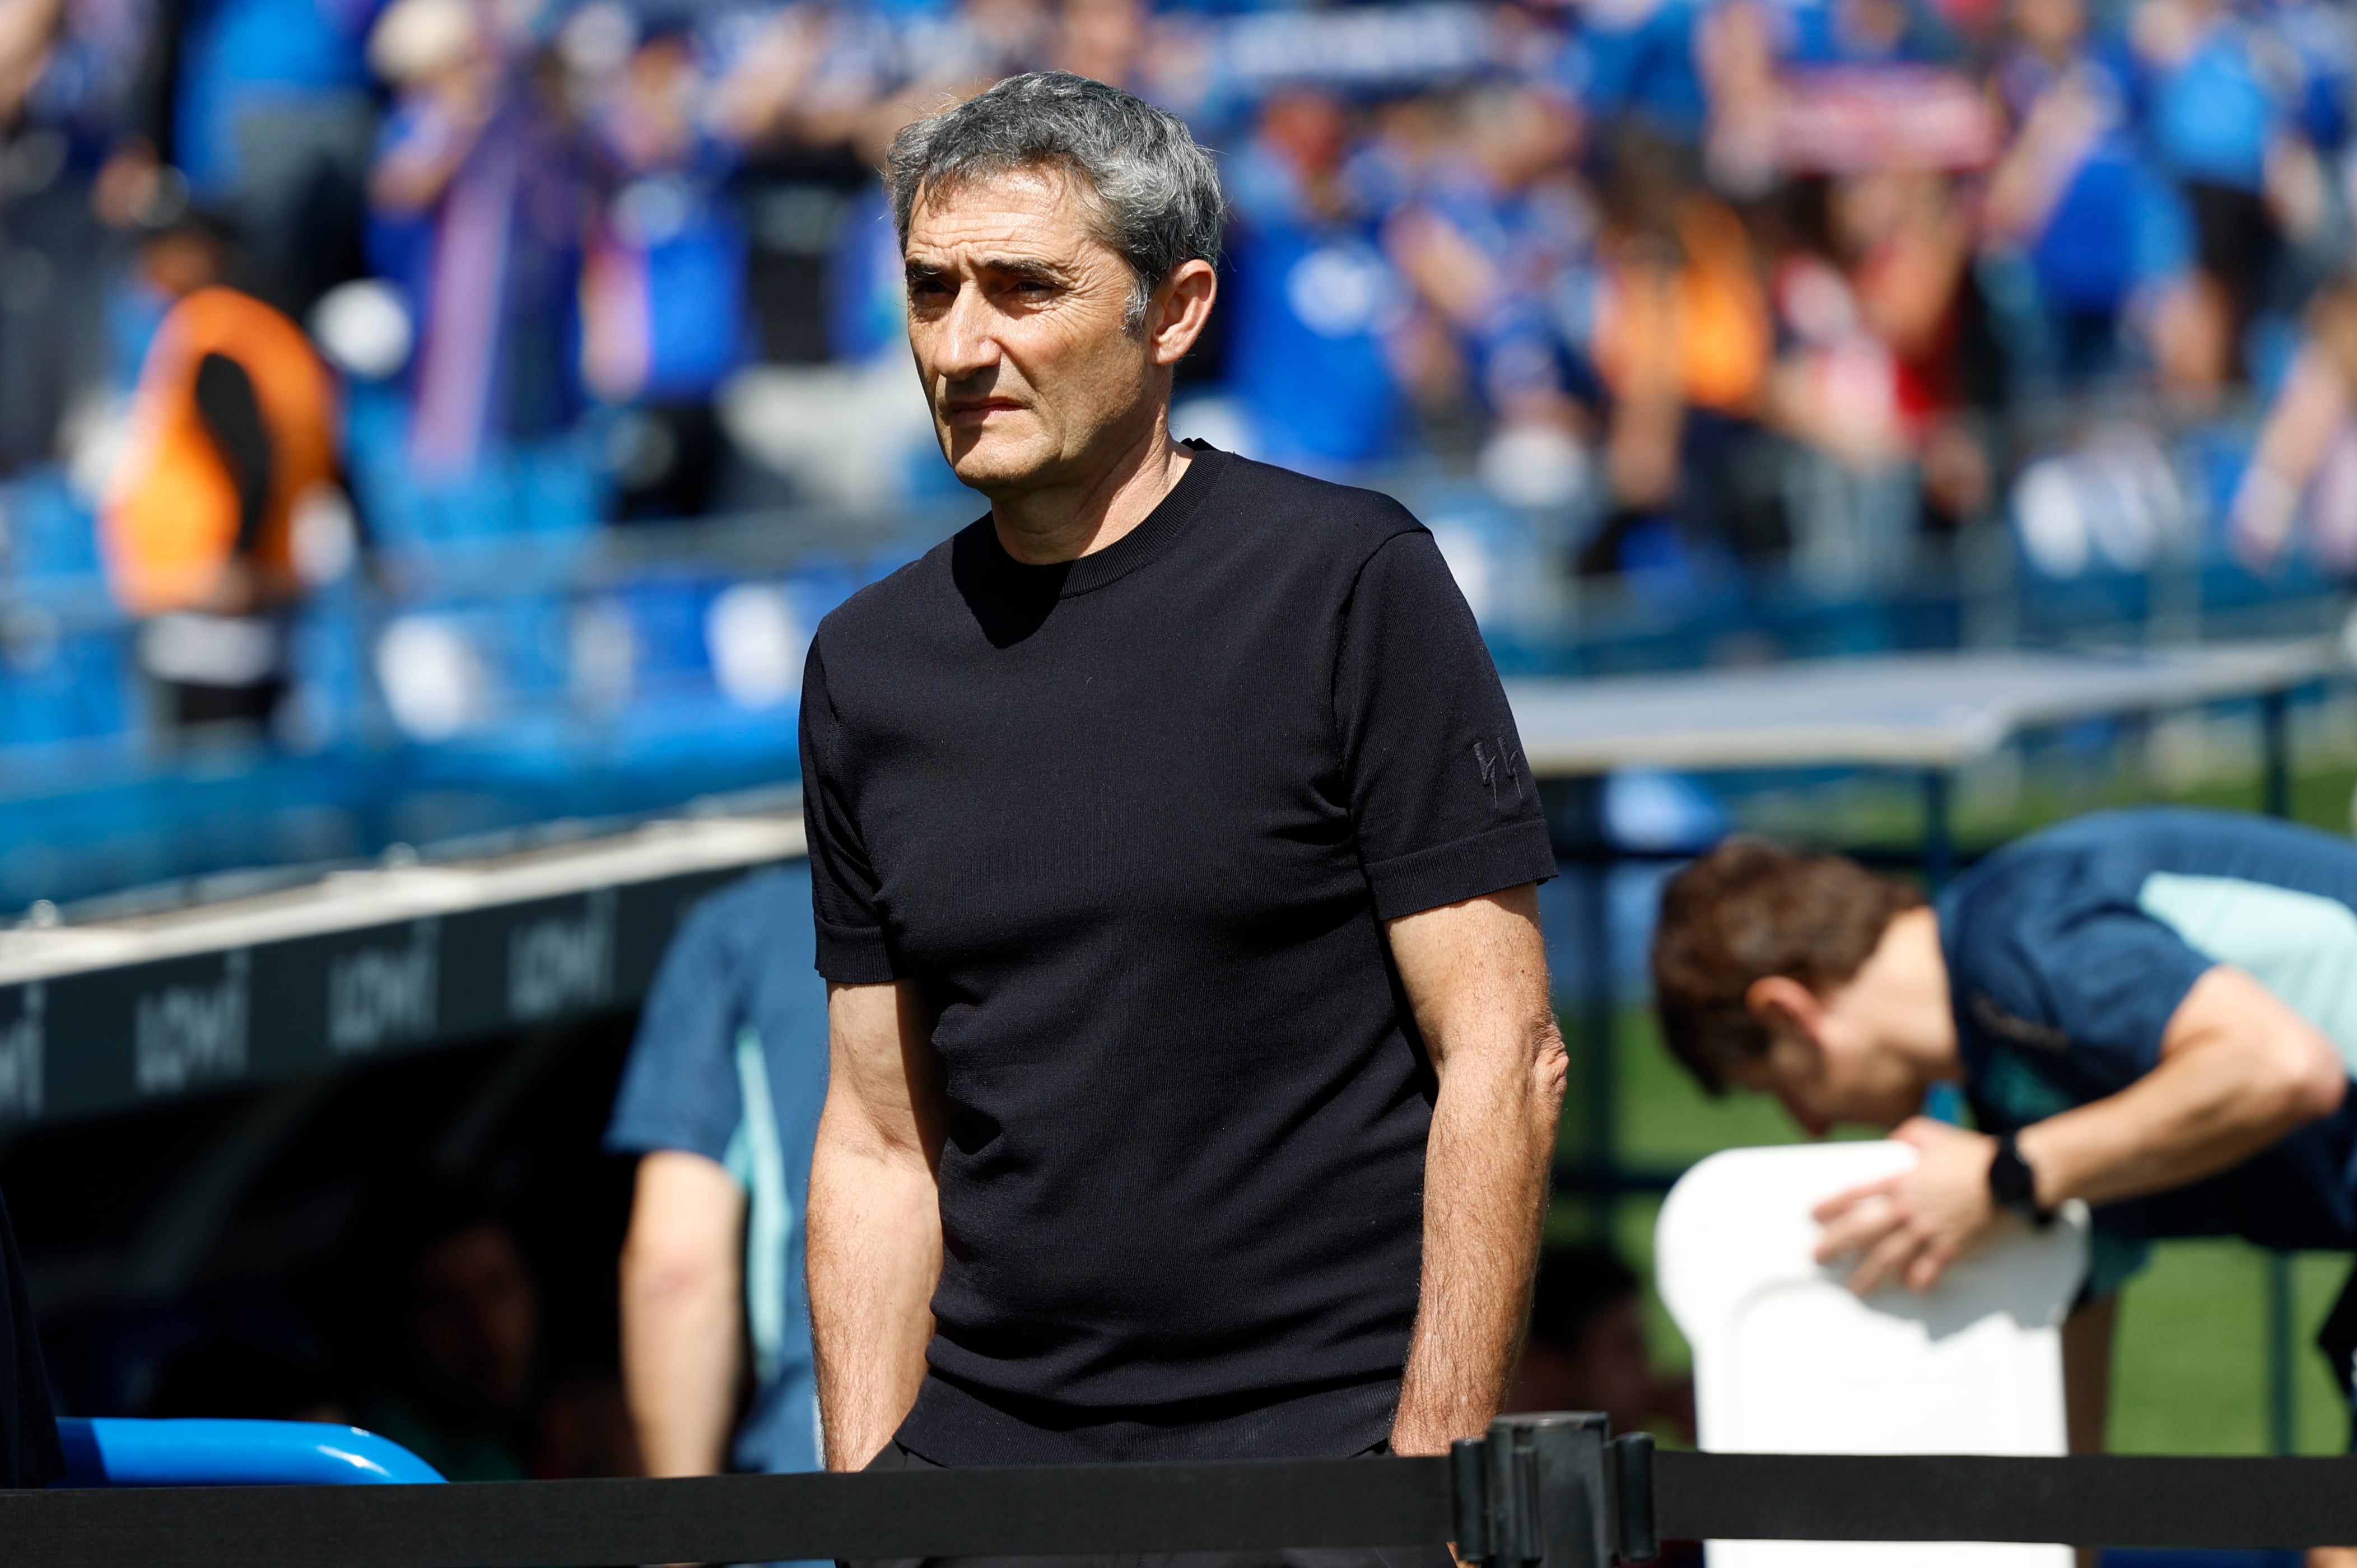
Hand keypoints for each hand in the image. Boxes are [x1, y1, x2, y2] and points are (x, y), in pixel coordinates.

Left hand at [1811, 1118, 2000, 1295]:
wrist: (2008, 1174)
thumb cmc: (1971, 1152)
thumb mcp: (1930, 1132)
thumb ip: (1905, 1135)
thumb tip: (1891, 1142)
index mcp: (1899, 1179)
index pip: (1855, 1194)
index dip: (1831, 1205)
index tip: (1814, 1216)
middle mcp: (1908, 1207)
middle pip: (1863, 1230)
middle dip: (1836, 1245)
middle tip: (1819, 1257)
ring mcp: (1929, 1228)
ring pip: (1890, 1256)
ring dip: (1870, 1274)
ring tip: (1856, 1287)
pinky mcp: (1952, 1244)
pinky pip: (1930, 1267)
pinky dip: (1919, 1279)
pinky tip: (1911, 1288)